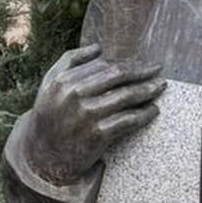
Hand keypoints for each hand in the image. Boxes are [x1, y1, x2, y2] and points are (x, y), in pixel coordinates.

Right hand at [22, 45, 164, 182]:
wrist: (41, 155)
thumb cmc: (50, 115)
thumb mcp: (50, 84)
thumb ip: (69, 61)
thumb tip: (98, 48)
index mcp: (64, 79)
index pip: (105, 65)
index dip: (127, 64)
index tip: (142, 65)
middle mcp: (74, 94)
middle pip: (118, 76)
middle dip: (142, 72)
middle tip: (158, 71)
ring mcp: (87, 114)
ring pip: (126, 96)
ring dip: (148, 90)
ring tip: (160, 87)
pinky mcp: (97, 134)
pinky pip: (128, 120)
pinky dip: (144, 114)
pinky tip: (153, 110)